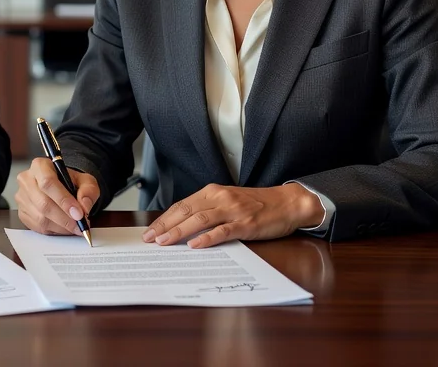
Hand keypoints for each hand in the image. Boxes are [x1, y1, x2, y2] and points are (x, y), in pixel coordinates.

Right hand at [16, 157, 100, 236]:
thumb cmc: (71, 182)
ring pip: (40, 218)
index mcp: (40, 166)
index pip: (48, 182)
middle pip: (43, 203)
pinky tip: (65, 227)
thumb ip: (88, 191)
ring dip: (61, 226)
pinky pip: (38, 227)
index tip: (78, 213)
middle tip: (80, 225)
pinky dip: (55, 230)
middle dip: (65, 218)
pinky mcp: (22, 212)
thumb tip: (84, 206)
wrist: (62, 187)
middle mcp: (27, 180)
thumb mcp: (86, 180)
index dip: (63, 200)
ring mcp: (22, 198)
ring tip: (76, 227)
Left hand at [142, 183, 322, 247]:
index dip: (164, 219)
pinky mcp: (245, 223)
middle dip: (165, 226)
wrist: (287, 202)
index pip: (181, 205)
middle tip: (150, 239)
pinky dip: (207, 238)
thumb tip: (182, 227)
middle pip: (186, 211)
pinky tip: (194, 245)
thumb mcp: (228, 201)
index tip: (149, 231)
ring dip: (179, 231)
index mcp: (213, 192)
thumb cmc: (257, 204)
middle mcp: (220, 198)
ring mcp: (233, 210)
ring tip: (164, 242)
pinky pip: (223, 230)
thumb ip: (208, 210)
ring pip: (200, 220)